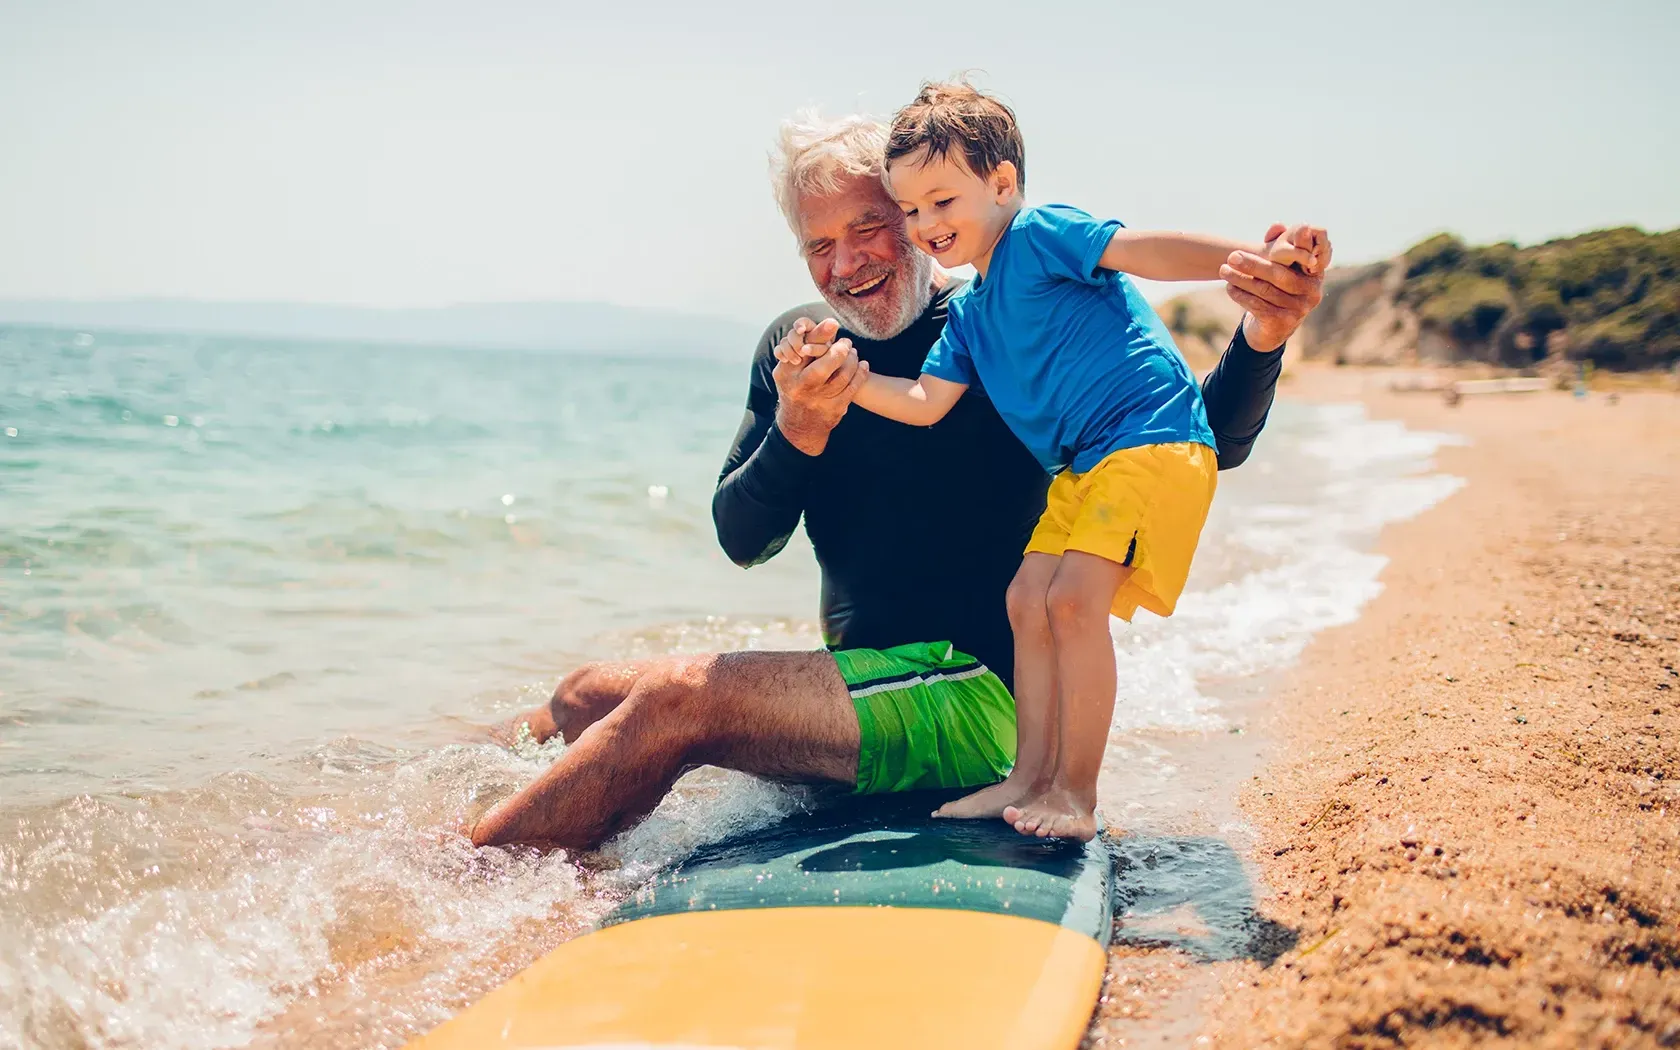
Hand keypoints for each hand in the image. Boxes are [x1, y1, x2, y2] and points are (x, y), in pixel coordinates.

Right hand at [772, 318, 869, 454]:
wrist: (798, 425)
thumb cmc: (795, 386)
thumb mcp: (789, 369)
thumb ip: (804, 348)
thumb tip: (828, 323)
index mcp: (788, 373)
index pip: (804, 350)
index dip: (820, 335)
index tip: (834, 324)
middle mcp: (801, 387)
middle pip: (825, 364)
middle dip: (840, 350)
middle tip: (847, 342)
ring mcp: (818, 400)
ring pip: (842, 376)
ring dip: (851, 360)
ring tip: (853, 352)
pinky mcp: (834, 409)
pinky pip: (852, 389)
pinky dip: (860, 374)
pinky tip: (863, 365)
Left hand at [1221, 223, 1330, 352]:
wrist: (1274, 328)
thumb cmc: (1277, 289)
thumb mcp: (1282, 268)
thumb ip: (1280, 246)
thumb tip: (1277, 225)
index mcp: (1315, 275)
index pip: (1304, 258)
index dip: (1293, 247)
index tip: (1270, 239)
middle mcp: (1311, 293)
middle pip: (1278, 275)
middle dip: (1253, 265)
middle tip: (1232, 256)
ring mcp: (1298, 310)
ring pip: (1264, 290)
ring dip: (1240, 279)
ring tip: (1224, 270)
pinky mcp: (1282, 323)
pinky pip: (1257, 305)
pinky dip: (1240, 295)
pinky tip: (1229, 287)